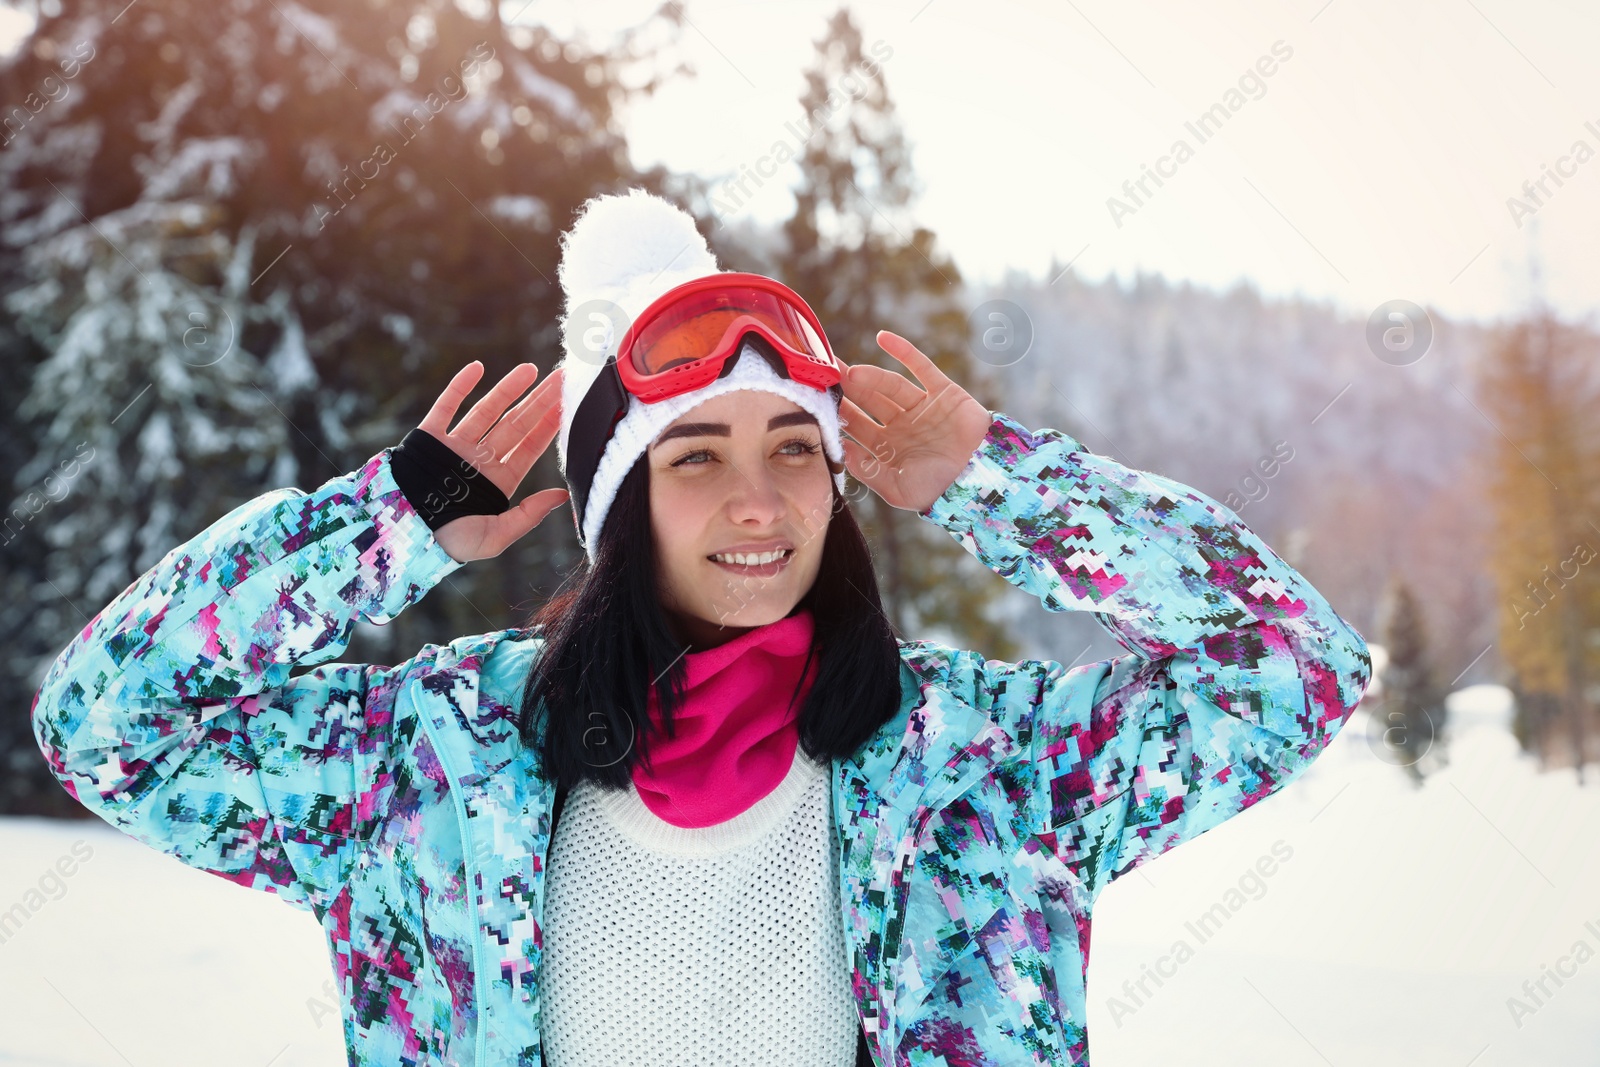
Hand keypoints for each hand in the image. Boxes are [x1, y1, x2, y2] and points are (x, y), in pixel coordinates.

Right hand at [416, 361, 569, 562]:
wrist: (402, 536)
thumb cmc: (449, 543)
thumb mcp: (496, 537)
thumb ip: (528, 516)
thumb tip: (561, 496)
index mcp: (497, 482)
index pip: (529, 447)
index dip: (549, 425)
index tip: (568, 404)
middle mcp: (479, 460)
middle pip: (515, 424)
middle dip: (538, 401)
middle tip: (561, 378)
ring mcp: (454, 446)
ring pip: (486, 410)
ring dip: (508, 389)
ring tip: (531, 369)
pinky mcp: (428, 438)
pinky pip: (446, 406)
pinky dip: (460, 386)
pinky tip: (478, 367)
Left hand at [840, 330, 991, 512]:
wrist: (980, 479)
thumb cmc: (938, 490)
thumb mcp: (896, 489)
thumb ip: (868, 471)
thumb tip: (842, 451)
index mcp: (888, 446)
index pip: (857, 425)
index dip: (840, 412)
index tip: (818, 401)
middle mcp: (902, 424)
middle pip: (869, 400)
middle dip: (847, 388)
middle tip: (824, 373)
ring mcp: (922, 406)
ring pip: (890, 385)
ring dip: (871, 376)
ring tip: (850, 372)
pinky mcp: (943, 392)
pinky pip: (921, 367)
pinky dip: (903, 351)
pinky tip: (882, 337)